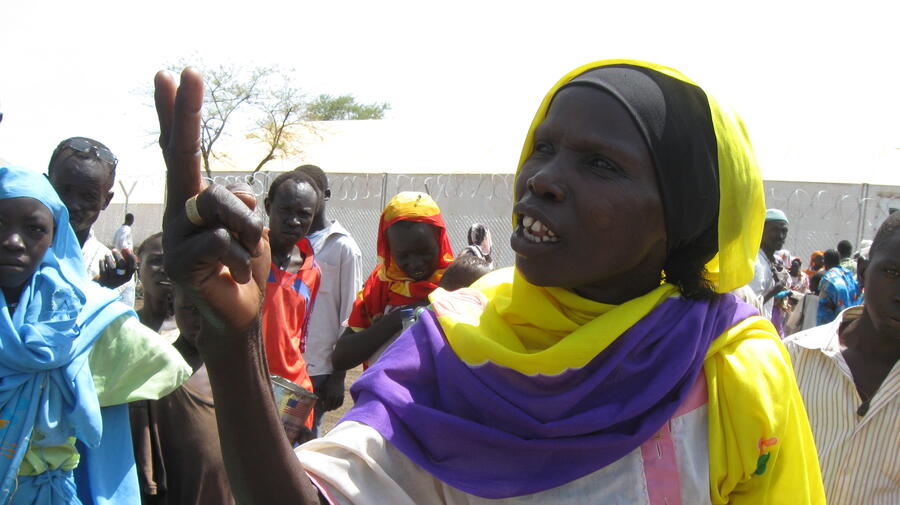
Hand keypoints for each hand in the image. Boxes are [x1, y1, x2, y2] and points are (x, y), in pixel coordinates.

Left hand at [98, 248, 136, 288]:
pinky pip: (103, 270)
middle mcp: (122, 280)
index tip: (126, 249)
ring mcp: (113, 281)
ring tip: (106, 254)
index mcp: (128, 276)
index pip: (133, 266)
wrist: (105, 286)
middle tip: (113, 250)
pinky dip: (102, 264)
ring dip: (108, 259)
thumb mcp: (122, 267)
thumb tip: (126, 248)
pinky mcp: (105, 282)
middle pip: (122, 265)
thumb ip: (125, 258)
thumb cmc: (116, 273)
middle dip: (117, 256)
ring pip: (112, 268)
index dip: (130, 257)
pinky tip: (102, 260)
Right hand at [155, 68, 268, 340]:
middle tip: (181, 70)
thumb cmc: (245, 264)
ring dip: (248, 228)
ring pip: (217, 204)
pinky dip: (241, 257)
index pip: (183, 149)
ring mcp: (174, 235)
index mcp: (197, 197)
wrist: (241, 312)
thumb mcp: (250, 227)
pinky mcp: (177, 262)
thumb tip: (231, 200)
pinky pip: (221, 241)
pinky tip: (234, 273)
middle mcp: (179, 209)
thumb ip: (237, 206)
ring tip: (247, 252)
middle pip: (181, 157)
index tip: (174, 75)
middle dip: (183, 113)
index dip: (179, 115)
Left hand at [318, 373, 344, 411]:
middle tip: (326, 409)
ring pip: (336, 406)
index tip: (323, 408)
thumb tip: (322, 403)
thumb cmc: (329, 383)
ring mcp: (339, 397)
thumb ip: (322, 396)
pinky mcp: (343, 396)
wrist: (338, 377)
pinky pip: (341, 404)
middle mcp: (334, 397)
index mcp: (329, 396)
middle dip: (328, 409)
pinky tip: (336, 406)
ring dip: (333, 408)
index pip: (326, 406)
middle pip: (331, 407)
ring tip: (331, 408)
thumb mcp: (324, 389)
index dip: (324, 408)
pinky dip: (338, 406)